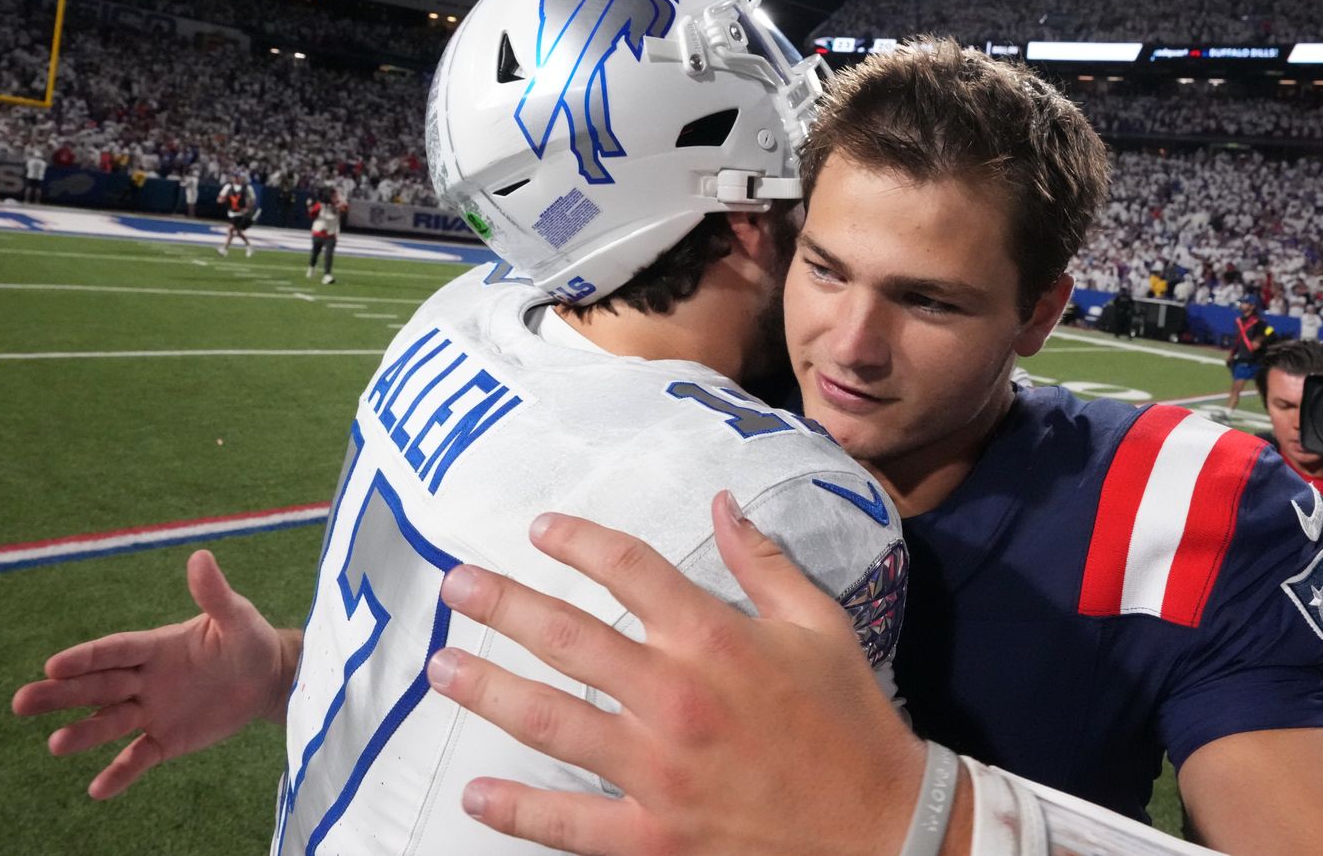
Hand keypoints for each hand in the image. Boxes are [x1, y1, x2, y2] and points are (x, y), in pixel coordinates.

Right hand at [12, 549, 298, 798]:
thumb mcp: (236, 617)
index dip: (85, 658)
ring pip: (109, 723)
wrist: (267, 679)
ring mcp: (151, 711)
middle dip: (60, 694)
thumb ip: (215, 595)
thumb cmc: (248, 640)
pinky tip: (97, 789)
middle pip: (96, 687)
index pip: (113, 652)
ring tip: (55, 744)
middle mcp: (143, 680)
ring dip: (83, 734)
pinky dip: (120, 773)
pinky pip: (138, 757)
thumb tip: (200, 557)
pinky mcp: (166, 740)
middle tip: (21, 702)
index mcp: (154, 647)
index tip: (53, 665)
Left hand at [425, 491, 931, 854]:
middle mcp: (676, 697)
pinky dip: (518, 810)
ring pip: (552, 722)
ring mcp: (659, 773)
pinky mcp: (654, 839)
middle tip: (456, 585)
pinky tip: (475, 792)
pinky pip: (569, 822)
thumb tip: (721, 501)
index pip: (630, 570)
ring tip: (440, 668)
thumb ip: (764, 562)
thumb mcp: (822, 626)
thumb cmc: (852, 721)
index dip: (579, 542)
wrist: (882, 830)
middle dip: (504, 606)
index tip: (541, 528)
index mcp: (716, 639)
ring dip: (489, 691)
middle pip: (569, 638)